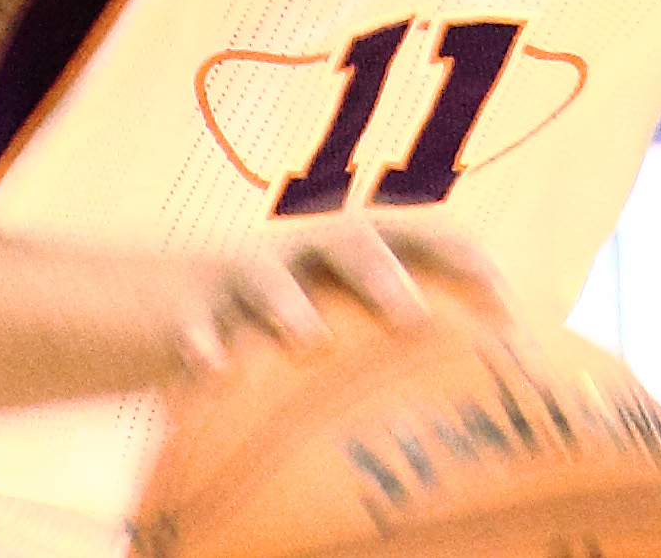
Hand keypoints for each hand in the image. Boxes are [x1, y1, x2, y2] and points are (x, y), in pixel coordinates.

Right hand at [156, 220, 509, 376]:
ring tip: (311, 339)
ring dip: (290, 303)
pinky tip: (212, 371)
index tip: (504, 294)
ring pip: (267, 274)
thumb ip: (378, 355)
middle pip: (348, 241)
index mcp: (342, 255)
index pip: (412, 234)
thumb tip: (462, 426)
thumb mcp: (324, 328)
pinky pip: (195, 322)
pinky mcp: (185, 305)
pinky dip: (204, 344)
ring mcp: (240, 275)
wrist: (157, 298)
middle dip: (383, 272)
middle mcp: (298, 253)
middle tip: (416, 318)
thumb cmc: (265, 329)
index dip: (459, 253)